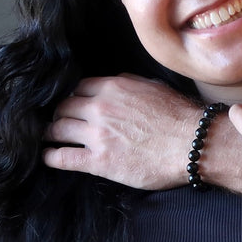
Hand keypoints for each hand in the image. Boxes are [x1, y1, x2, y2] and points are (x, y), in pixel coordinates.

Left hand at [41, 74, 194, 189]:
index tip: (70, 103)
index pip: (77, 87)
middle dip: (58, 113)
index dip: (72, 96)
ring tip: (48, 137)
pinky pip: (63, 157)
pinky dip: (51, 156)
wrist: (193, 143)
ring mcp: (97, 135)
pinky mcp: (99, 161)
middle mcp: (100, 108)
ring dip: (50, 133)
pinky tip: (49, 156)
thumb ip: (129, 82)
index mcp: (113, 88)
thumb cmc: (179, 116)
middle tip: (57, 121)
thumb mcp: (154, 87)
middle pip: (63, 106)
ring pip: (57, 129)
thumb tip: (116, 80)